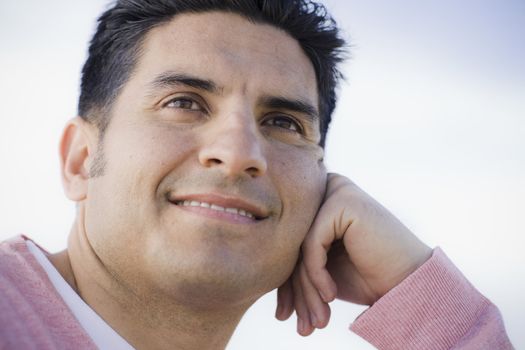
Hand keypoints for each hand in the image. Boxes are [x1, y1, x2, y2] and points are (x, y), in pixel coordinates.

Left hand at [275, 173, 431, 335]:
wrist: (410, 281)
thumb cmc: (367, 276)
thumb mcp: (322, 271)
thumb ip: (293, 262)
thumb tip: (257, 274)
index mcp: (318, 202)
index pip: (289, 244)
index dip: (286, 284)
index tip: (285, 316)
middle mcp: (325, 191)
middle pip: (292, 245)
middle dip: (295, 292)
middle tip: (301, 327)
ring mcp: (335, 192)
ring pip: (300, 248)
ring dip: (307, 292)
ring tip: (316, 323)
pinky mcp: (342, 202)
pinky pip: (312, 246)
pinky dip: (318, 275)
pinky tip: (331, 296)